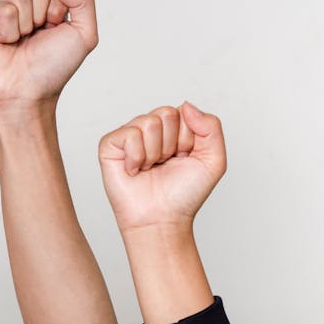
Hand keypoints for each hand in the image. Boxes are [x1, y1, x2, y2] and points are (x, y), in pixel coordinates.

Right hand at [0, 0, 97, 121]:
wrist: (26, 95)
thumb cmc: (52, 69)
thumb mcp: (85, 34)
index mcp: (46, 4)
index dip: (59, 8)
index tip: (54, 31)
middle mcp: (23, 4)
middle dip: (43, 12)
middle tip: (35, 37)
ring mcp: (1, 9)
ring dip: (26, 24)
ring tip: (19, 43)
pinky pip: (1, 8)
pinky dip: (8, 29)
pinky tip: (3, 43)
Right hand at [99, 102, 226, 232]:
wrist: (161, 219)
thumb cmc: (184, 194)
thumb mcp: (214, 160)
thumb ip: (211, 127)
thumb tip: (186, 105)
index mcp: (173, 129)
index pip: (184, 112)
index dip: (188, 139)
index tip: (184, 159)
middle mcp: (150, 129)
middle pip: (166, 114)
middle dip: (171, 145)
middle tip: (165, 164)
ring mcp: (129, 136)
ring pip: (148, 123)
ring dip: (154, 153)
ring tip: (150, 169)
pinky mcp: (110, 145)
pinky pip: (128, 134)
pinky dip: (136, 157)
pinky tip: (135, 170)